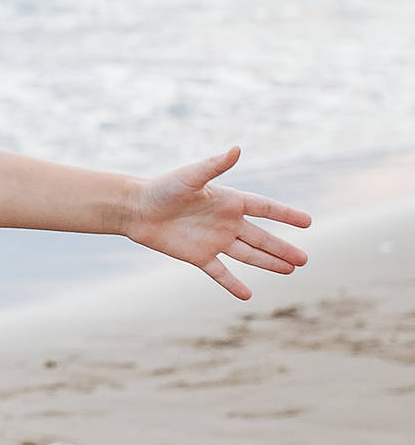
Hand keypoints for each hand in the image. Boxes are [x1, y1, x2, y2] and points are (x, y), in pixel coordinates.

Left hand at [123, 148, 310, 299]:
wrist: (136, 209)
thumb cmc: (163, 187)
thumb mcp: (191, 176)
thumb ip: (215, 165)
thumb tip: (237, 148)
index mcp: (229, 201)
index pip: (264, 208)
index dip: (286, 215)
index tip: (307, 222)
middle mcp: (226, 222)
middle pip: (262, 237)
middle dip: (283, 248)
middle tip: (305, 260)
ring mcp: (214, 241)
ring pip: (248, 255)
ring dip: (268, 263)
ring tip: (290, 270)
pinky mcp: (199, 256)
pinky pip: (220, 272)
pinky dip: (232, 284)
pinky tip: (248, 295)